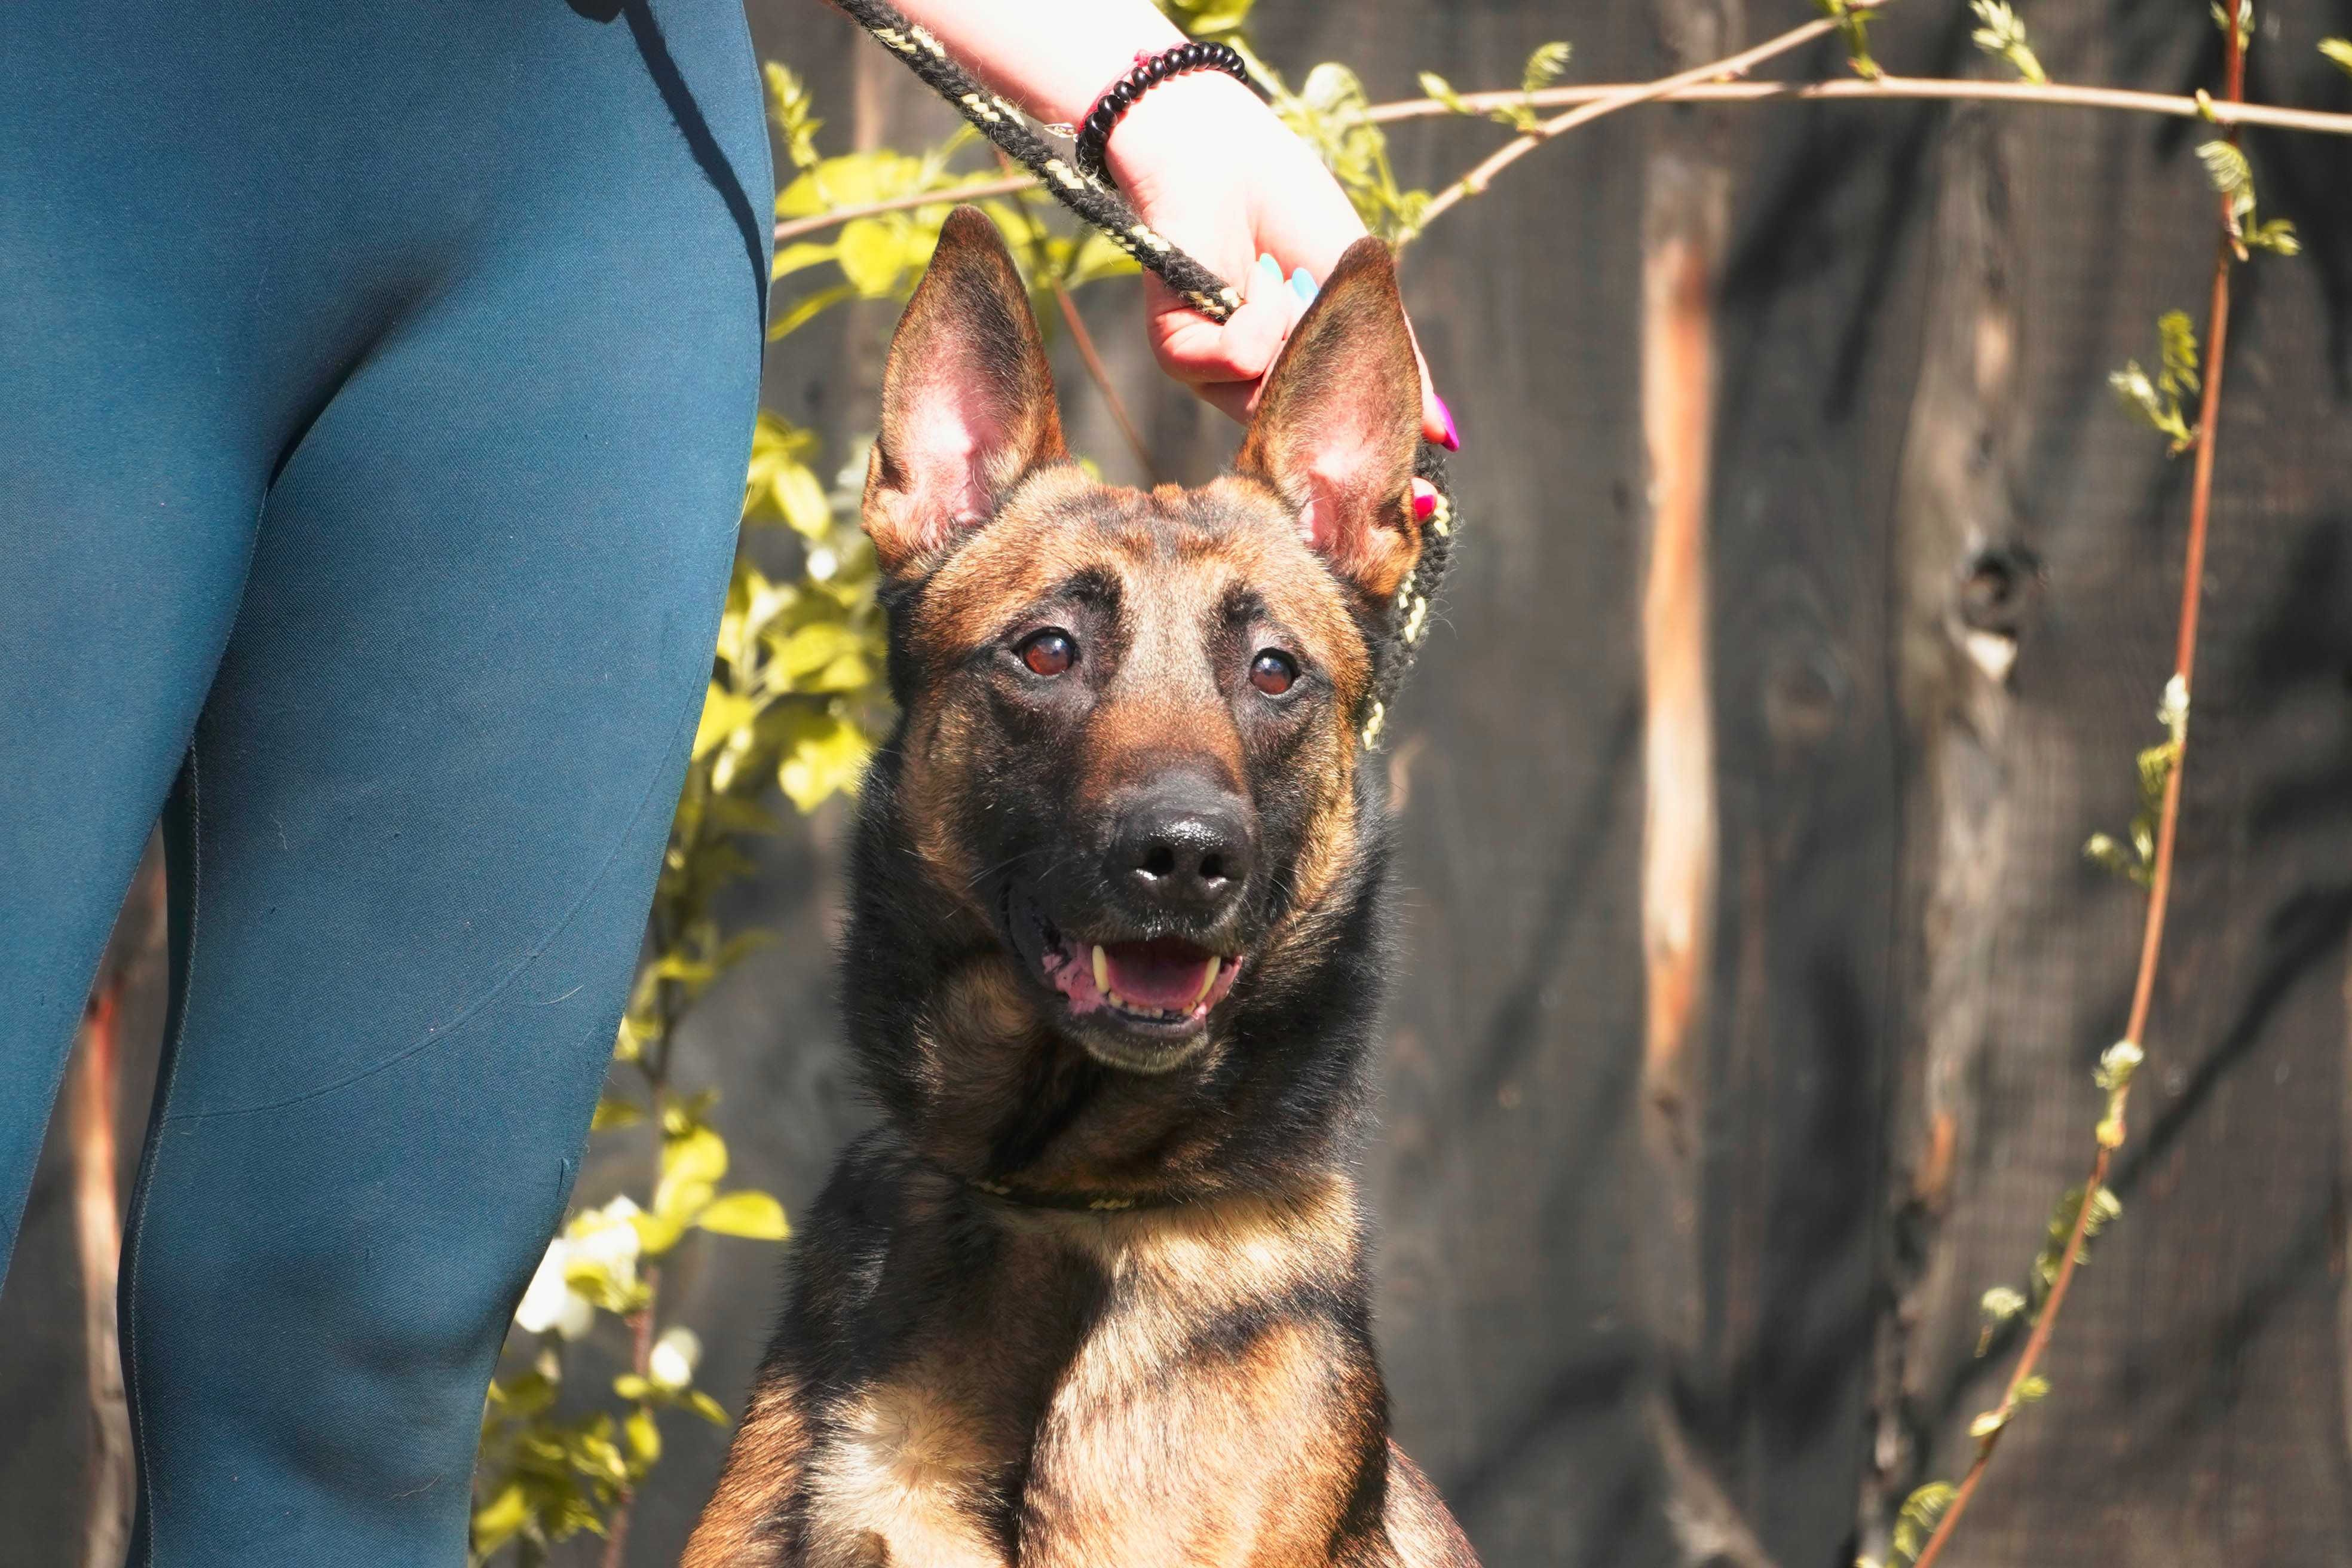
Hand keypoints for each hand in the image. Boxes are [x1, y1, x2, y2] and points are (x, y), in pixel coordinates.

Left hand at [1104, 71, 1455, 448]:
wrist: (1223, 157)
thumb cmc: (1288, 208)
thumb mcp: (1360, 293)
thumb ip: (1394, 361)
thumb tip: (1442, 434)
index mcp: (1292, 370)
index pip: (1329, 434)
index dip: (1368, 461)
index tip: (1420, 498)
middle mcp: (1249, 382)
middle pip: (1302, 435)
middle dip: (1334, 417)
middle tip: (1340, 372)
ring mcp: (1211, 372)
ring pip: (1268, 402)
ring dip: (1290, 335)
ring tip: (1276, 279)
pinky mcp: (1177, 352)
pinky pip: (1233, 365)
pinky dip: (1254, 320)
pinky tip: (1247, 279)